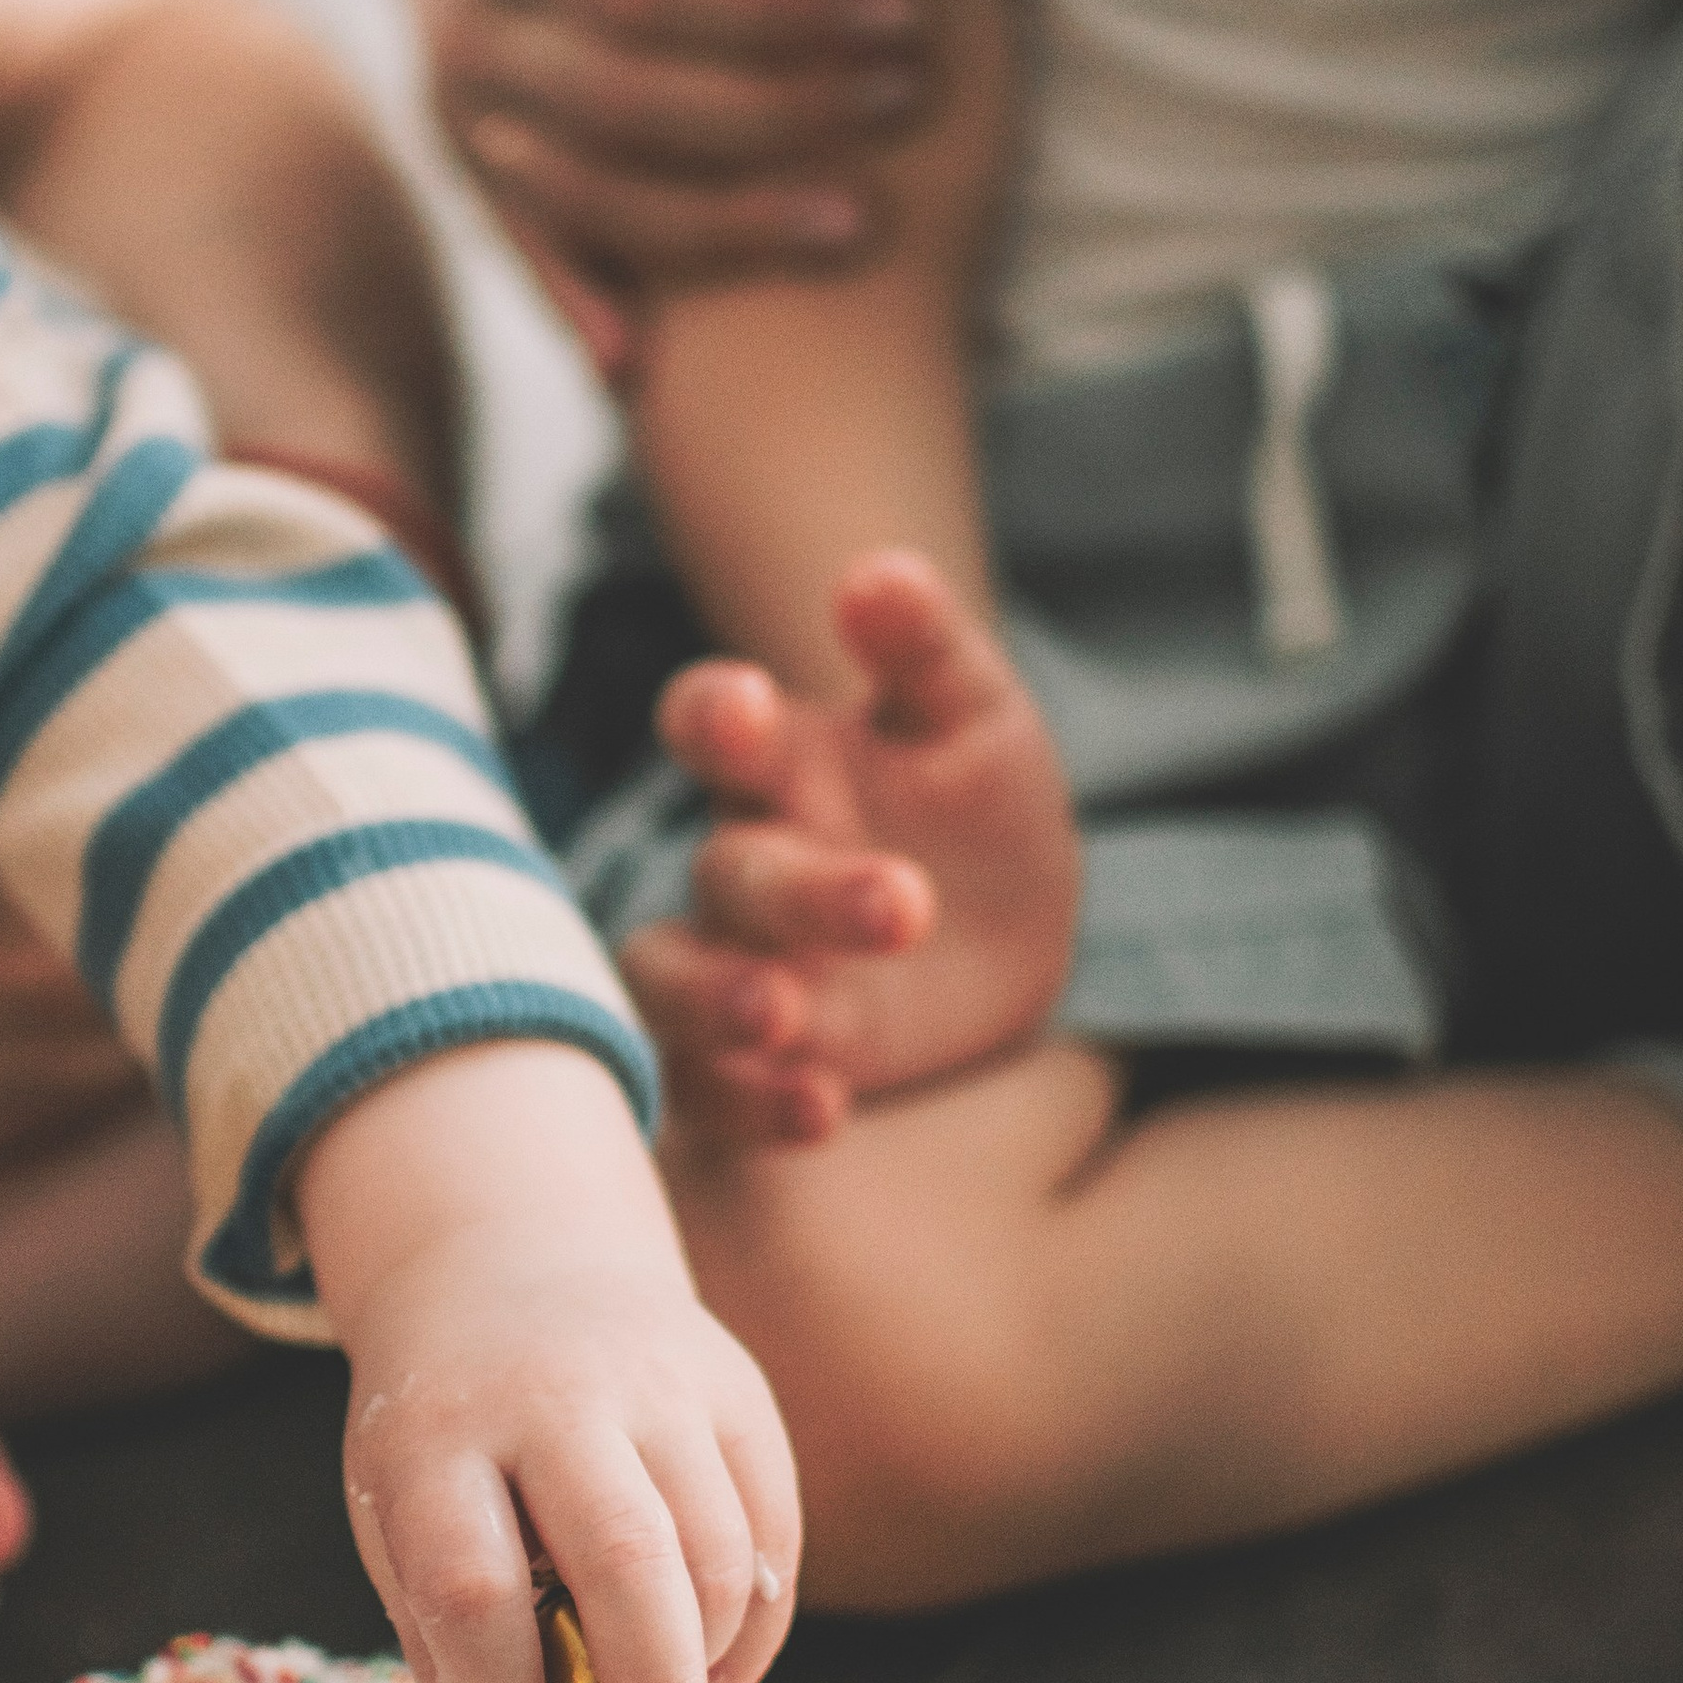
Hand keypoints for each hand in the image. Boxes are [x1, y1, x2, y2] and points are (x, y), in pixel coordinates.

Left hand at [298, 1042, 798, 1682]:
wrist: (512, 1267)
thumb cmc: (448, 1429)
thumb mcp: (399, 1519)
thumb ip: (445, 1660)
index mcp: (436, 1434)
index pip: (470, 1584)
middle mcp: (553, 1397)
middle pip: (624, 1559)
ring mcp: (659, 1383)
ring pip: (719, 1553)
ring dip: (706, 1665)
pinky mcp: (737, 1388)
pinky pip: (774, 1531)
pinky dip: (755, 1624)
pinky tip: (711, 1663)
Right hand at [387, 0, 932, 379]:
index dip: (775, 11)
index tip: (908, 9)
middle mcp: (448, 4)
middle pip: (624, 97)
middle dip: (782, 110)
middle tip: (920, 96)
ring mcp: (452, 93)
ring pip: (585, 189)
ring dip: (726, 221)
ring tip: (865, 221)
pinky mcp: (467, 152)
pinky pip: (524, 244)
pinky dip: (581, 300)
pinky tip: (648, 365)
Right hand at [623, 553, 1080, 1149]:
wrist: (1010, 927)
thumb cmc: (973, 801)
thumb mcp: (975, 713)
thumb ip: (925, 645)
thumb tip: (878, 575)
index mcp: (780, 761)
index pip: (711, 721)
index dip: (715, 716)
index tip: (747, 708)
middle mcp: (745, 863)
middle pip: (726, 872)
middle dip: (797, 889)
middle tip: (900, 905)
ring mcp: (744, 966)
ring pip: (672, 982)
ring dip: (718, 1002)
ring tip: (788, 1019)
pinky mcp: (760, 1062)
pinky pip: (709, 1088)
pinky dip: (749, 1101)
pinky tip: (822, 1107)